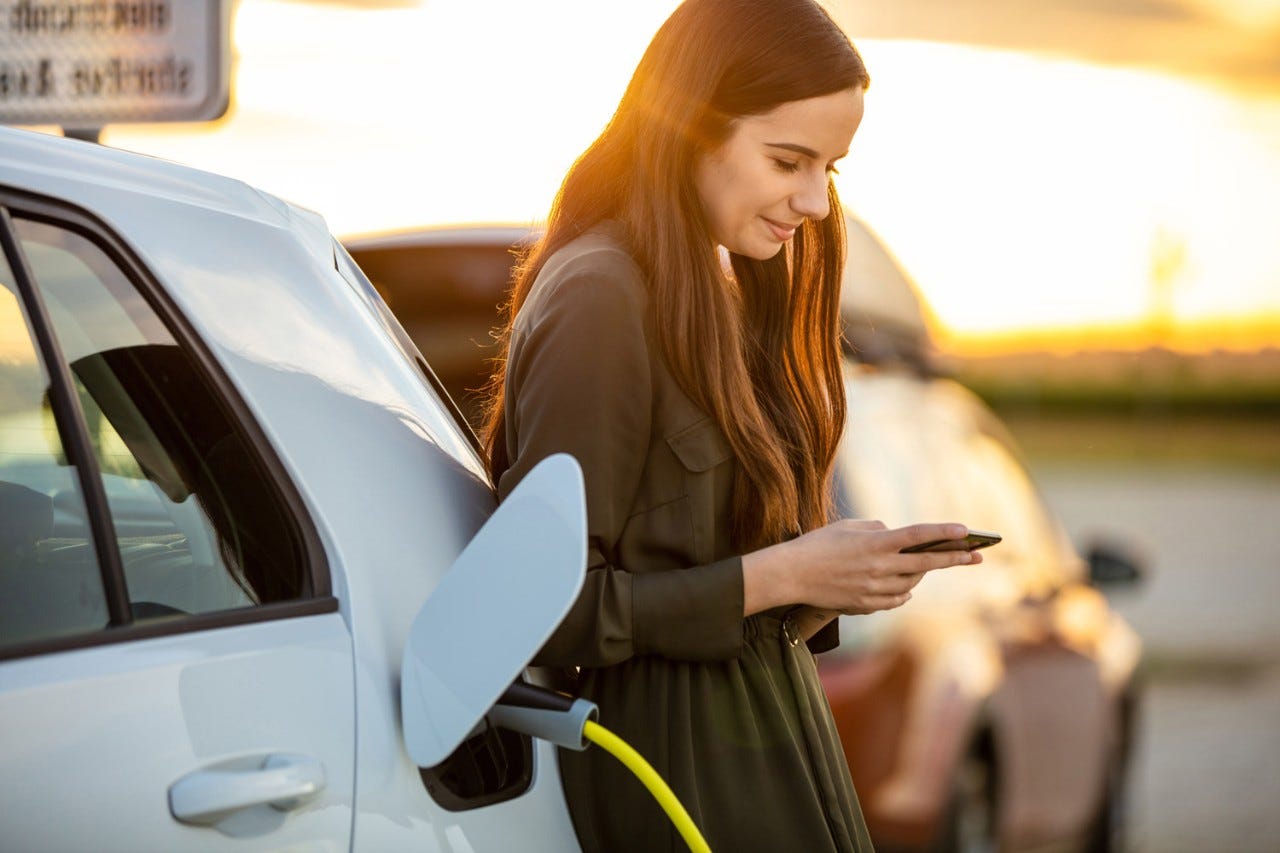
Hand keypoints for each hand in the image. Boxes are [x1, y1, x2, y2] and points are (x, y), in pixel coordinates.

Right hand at [742, 520, 981, 616]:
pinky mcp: (867, 605)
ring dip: (921, 573)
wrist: (792, 575)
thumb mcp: (848, 527)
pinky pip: (897, 599)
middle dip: (954, 558)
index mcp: (876, 543)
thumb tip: (896, 536)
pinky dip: (904, 591)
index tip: (966, 530)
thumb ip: (877, 529)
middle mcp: (880, 567)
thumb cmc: (817, 545)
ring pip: (912, 582)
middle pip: (926, 562)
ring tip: (928, 565)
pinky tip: (906, 585)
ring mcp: (874, 589)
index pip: (918, 535)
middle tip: (977, 557)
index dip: (944, 531)